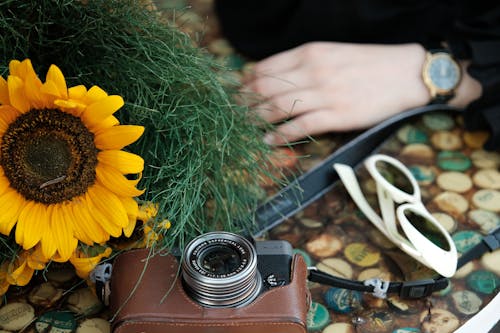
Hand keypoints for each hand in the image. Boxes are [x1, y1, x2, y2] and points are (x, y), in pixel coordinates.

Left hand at [244, 42, 431, 144]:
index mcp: (310, 52)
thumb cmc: (370, 64)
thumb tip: (275, 77)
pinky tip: (268, 141)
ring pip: (277, 108)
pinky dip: (280, 135)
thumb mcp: (333, 53)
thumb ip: (303, 63)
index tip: (237, 94)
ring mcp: (324, 94)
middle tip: (232, 115)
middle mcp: (312, 71)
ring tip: (244, 129)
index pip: (265, 68)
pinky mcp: (336, 115)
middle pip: (265, 88)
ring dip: (257, 120)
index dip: (246, 83)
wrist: (407, 74)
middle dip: (244, 103)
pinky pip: (299, 127)